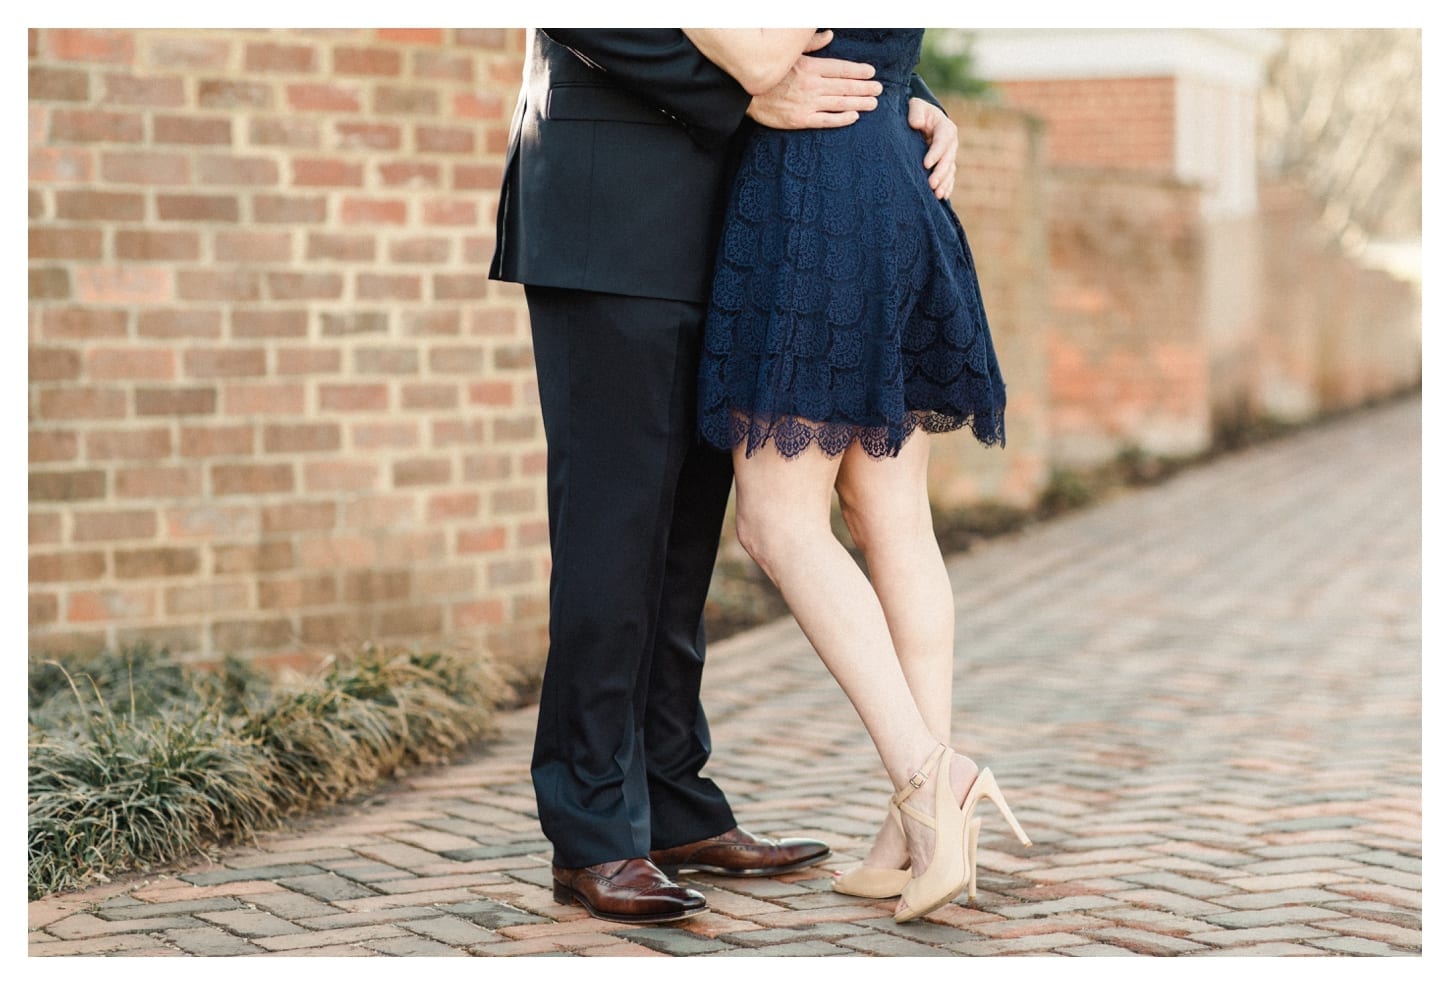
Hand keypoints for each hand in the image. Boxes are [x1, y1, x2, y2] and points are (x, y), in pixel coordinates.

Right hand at [746, 30, 881, 129]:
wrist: (745, 95)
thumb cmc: (768, 74)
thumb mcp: (788, 53)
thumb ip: (811, 44)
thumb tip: (829, 35)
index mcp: (809, 67)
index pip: (841, 68)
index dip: (858, 71)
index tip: (871, 73)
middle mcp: (811, 86)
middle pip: (844, 86)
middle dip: (864, 88)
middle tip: (879, 89)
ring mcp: (807, 104)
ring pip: (839, 103)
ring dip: (859, 103)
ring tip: (873, 104)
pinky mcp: (800, 120)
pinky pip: (826, 120)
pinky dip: (842, 119)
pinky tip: (854, 117)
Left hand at [907, 97, 958, 199]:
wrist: (920, 121)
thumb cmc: (916, 112)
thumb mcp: (915, 106)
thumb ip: (916, 111)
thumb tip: (916, 124)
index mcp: (945, 128)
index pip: (943, 140)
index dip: (936, 153)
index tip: (926, 164)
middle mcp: (951, 143)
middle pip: (948, 159)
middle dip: (940, 173)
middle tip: (931, 184)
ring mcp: (949, 156)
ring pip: (950, 171)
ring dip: (944, 183)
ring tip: (937, 194)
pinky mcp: (945, 165)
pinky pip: (949, 178)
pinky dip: (947, 187)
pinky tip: (942, 196)